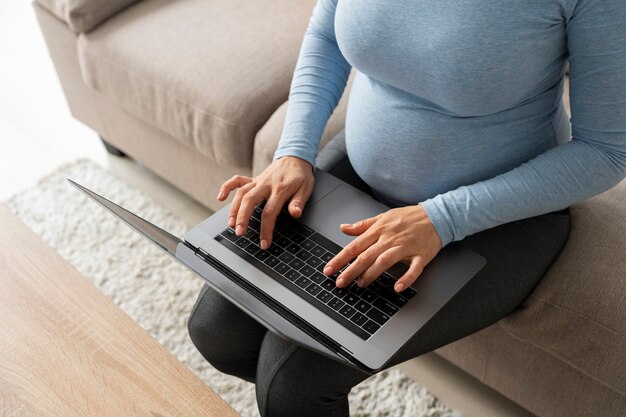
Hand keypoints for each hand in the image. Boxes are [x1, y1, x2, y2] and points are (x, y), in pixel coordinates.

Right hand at [216, 156, 314, 249]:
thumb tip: (296, 213)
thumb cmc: (301, 175)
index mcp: (280, 189)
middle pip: (250, 201)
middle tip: (239, 233)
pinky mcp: (253, 179)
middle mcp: (266, 185)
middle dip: (243, 218)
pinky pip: (237, 181)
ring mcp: (258, 181)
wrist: (295, 157)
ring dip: (234, 209)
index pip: (270, 212)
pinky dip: (227, 187)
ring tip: (231, 224)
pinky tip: (220, 197)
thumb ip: (299, 202)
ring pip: (241, 193)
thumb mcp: (306, 188)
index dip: (266, 229)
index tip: (264, 243)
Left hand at [323, 205, 441, 292]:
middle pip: (367, 255)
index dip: (341, 258)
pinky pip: (414, 269)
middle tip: (340, 282)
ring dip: (372, 274)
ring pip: (385, 261)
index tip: (329, 269)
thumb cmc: (409, 217)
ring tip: (361, 284)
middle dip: (351, 270)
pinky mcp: (421, 256)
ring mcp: (405, 247)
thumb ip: (363, 225)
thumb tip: (344, 228)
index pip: (355, 246)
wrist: (437, 215)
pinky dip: (406, 278)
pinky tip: (397, 287)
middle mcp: (390, 238)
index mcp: (379, 230)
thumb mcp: (383, 217)